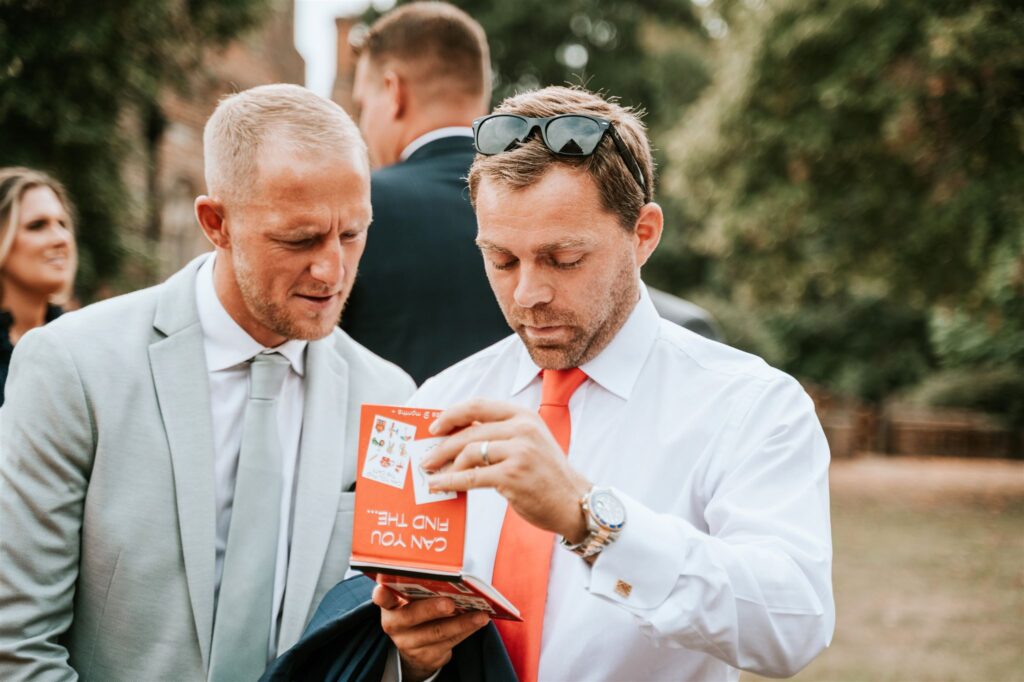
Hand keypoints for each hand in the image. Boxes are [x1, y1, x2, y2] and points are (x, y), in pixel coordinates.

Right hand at [374, 584, 488, 681]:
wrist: (414, 650)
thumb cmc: (415, 611)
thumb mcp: (408, 600)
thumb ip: (416, 587)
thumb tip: (445, 568)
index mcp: (389, 606)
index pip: (382, 598)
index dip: (382, 594)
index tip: (383, 588)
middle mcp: (395, 625)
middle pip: (411, 617)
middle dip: (431, 609)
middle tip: (449, 603)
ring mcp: (410, 644)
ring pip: (437, 633)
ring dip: (461, 623)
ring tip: (479, 615)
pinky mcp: (428, 656)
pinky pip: (450, 642)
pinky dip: (467, 630)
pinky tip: (479, 622)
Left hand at [422, 399, 590, 542]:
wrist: (573, 502)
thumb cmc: (546, 475)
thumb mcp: (529, 442)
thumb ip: (500, 436)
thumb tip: (457, 439)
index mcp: (524, 416)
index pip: (479, 405)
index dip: (452, 414)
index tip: (434, 427)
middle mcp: (523, 429)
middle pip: (470, 431)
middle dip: (443, 445)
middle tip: (426, 457)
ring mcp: (519, 451)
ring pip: (469, 452)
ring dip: (446, 464)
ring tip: (433, 473)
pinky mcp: (513, 475)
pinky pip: (471, 476)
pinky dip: (451, 481)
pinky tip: (440, 485)